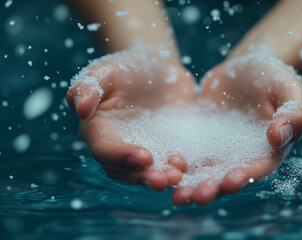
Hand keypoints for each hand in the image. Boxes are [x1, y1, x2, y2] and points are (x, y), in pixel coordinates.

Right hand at [66, 44, 195, 191]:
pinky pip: (166, 165)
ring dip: (159, 178)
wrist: (156, 68)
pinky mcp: (163, 149)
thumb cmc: (126, 67)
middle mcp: (117, 146)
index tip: (145, 157)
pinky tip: (188, 167)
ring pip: (145, 173)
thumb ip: (88, 86)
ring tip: (177, 177)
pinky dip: (175, 169)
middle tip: (162, 180)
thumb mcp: (106, 70)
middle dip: (141, 177)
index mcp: (99, 130)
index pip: (104, 149)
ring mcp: (141, 150)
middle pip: (124, 170)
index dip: (121, 156)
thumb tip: (80, 108)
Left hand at [171, 49, 301, 205]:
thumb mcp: (289, 90)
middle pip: (226, 178)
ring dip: (190, 185)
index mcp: (267, 150)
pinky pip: (189, 155)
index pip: (257, 168)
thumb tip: (277, 136)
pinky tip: (162, 169)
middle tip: (195, 197)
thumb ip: (292, 113)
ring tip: (175, 194)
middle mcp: (242, 156)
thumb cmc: (274, 78)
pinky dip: (177, 165)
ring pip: (204, 173)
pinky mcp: (201, 140)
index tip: (230, 181)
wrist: (247, 68)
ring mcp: (220, 150)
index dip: (245, 176)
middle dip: (212, 189)